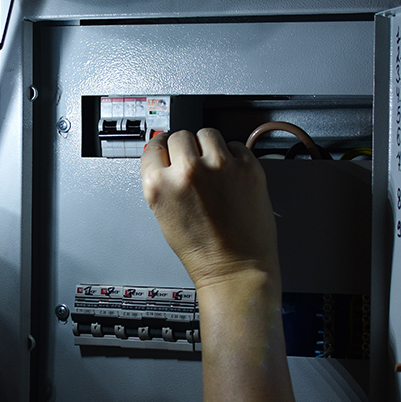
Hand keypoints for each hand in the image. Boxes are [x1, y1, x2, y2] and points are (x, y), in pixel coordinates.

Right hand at [141, 129, 280, 290]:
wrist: (235, 268)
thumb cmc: (202, 251)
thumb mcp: (164, 215)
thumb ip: (163, 182)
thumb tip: (166, 158)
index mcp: (159, 185)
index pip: (153, 145)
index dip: (162, 148)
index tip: (168, 149)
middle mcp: (187, 171)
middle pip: (180, 135)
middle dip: (186, 148)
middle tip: (194, 163)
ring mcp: (219, 166)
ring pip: (207, 133)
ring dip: (209, 146)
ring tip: (214, 167)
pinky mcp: (247, 167)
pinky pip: (235, 145)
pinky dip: (233, 156)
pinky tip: (231, 175)